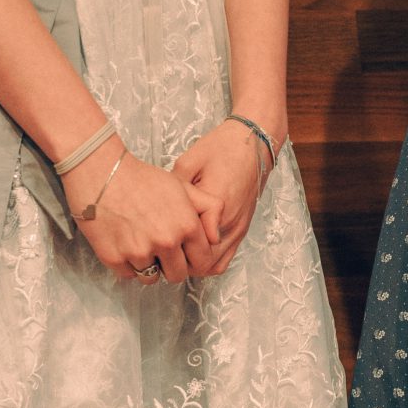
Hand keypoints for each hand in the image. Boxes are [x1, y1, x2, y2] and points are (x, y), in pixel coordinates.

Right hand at [64, 138, 217, 285]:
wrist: (102, 174)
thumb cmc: (143, 179)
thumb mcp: (183, 186)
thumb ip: (209, 209)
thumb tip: (216, 238)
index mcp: (186, 226)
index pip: (202, 262)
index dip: (195, 259)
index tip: (186, 253)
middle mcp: (165, 242)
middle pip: (177, 275)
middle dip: (172, 266)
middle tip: (162, 250)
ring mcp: (139, 253)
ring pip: (151, 278)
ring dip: (149, 266)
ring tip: (142, 243)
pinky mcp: (115, 259)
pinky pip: (129, 275)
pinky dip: (128, 264)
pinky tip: (125, 243)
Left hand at [170, 121, 272, 276]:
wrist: (253, 142)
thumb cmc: (221, 148)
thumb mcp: (189, 162)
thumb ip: (173, 189)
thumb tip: (155, 208)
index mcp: (214, 206)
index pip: (188, 245)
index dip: (168, 250)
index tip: (154, 242)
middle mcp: (229, 223)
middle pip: (201, 263)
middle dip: (180, 261)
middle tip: (162, 250)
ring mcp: (238, 228)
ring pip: (214, 265)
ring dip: (195, 264)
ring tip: (178, 251)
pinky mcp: (243, 228)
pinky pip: (226, 257)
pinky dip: (210, 260)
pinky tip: (195, 248)